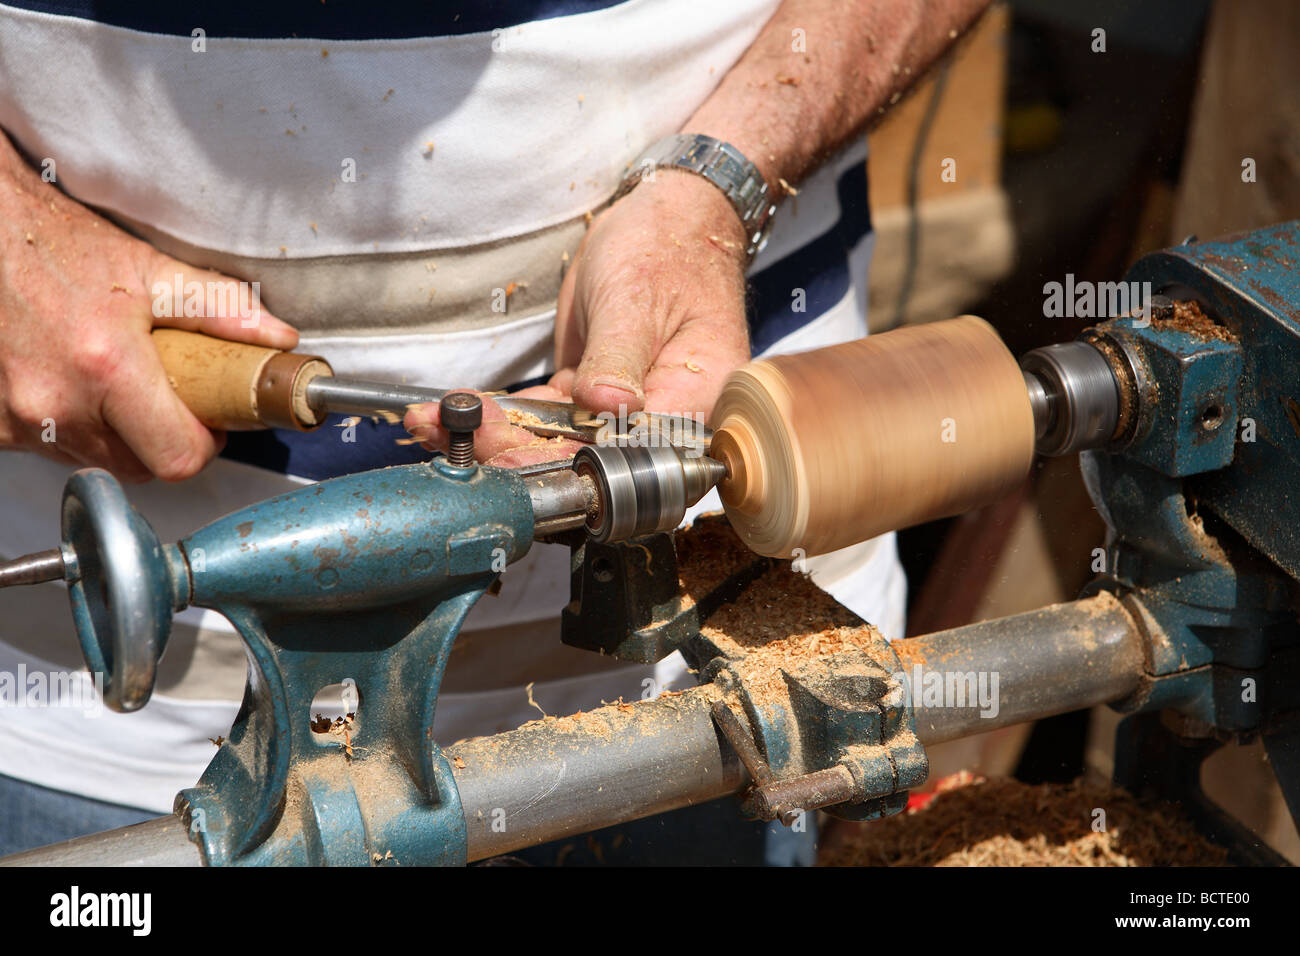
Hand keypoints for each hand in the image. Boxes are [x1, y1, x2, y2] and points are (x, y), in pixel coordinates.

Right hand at [0, 147, 297, 481]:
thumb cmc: (59, 247)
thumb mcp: (151, 270)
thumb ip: (221, 309)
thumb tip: (277, 338)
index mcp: (107, 367)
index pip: (176, 457)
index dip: (202, 445)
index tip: (206, 423)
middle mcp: (56, 402)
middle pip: (139, 468)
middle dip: (162, 440)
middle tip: (165, 397)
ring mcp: (17, 419)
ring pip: (96, 461)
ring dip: (116, 435)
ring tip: (113, 381)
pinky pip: (52, 450)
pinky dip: (72, 428)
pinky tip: (73, 385)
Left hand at [405, 169, 751, 465]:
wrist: (667, 217)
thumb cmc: (666, 245)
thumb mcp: (635, 296)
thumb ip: (618, 355)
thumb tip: (604, 403)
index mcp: (694, 399)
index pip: (627, 454)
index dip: (562, 460)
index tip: (504, 450)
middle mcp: (663, 417)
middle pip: (587, 457)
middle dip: (512, 450)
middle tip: (449, 433)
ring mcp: (626, 411)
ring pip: (557, 442)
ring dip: (494, 436)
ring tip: (433, 422)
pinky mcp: (594, 398)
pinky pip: (548, 418)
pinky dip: (503, 416)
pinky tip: (455, 411)